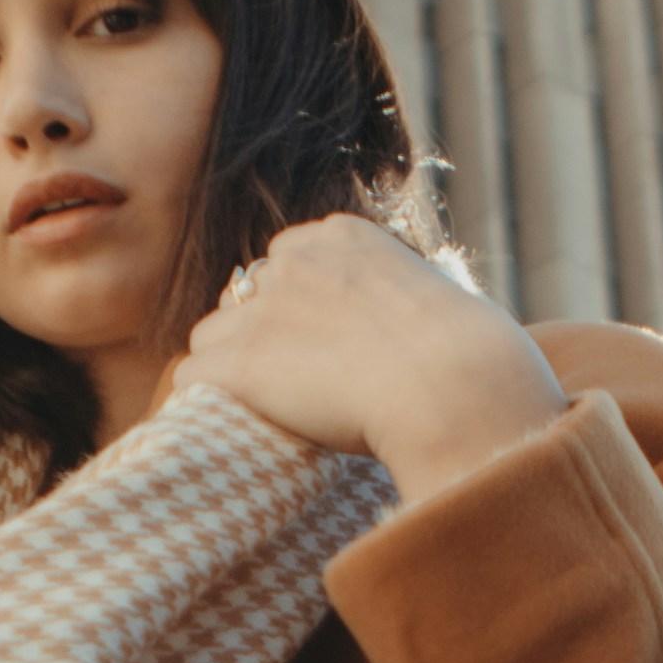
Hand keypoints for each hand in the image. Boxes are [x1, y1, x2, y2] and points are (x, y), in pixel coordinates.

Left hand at [182, 216, 569, 505]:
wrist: (456, 387)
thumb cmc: (472, 361)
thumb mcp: (437, 301)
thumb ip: (396, 300)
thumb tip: (391, 334)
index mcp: (341, 236)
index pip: (287, 263)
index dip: (299, 311)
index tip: (326, 347)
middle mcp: (293, 259)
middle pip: (244, 296)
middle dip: (262, 336)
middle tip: (300, 384)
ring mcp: (261, 308)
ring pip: (213, 337)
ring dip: (233, 371)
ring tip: (274, 411)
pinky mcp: (239, 360)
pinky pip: (190, 380)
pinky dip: (207, 406)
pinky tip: (242, 425)